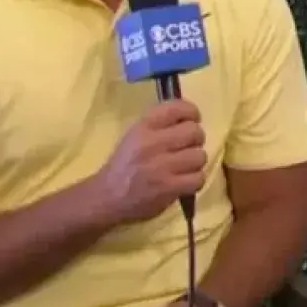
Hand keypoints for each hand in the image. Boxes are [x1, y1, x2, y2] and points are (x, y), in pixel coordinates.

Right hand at [93, 99, 206, 224]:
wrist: (106, 198)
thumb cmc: (124, 166)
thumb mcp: (134, 137)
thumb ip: (160, 126)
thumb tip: (191, 119)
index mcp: (142, 127)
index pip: (176, 108)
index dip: (191, 112)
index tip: (193, 119)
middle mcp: (152, 143)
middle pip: (194, 132)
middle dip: (196, 140)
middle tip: (188, 148)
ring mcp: (161, 167)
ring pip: (200, 156)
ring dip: (196, 163)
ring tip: (185, 168)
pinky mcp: (169, 188)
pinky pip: (199, 178)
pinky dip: (195, 181)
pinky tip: (184, 182)